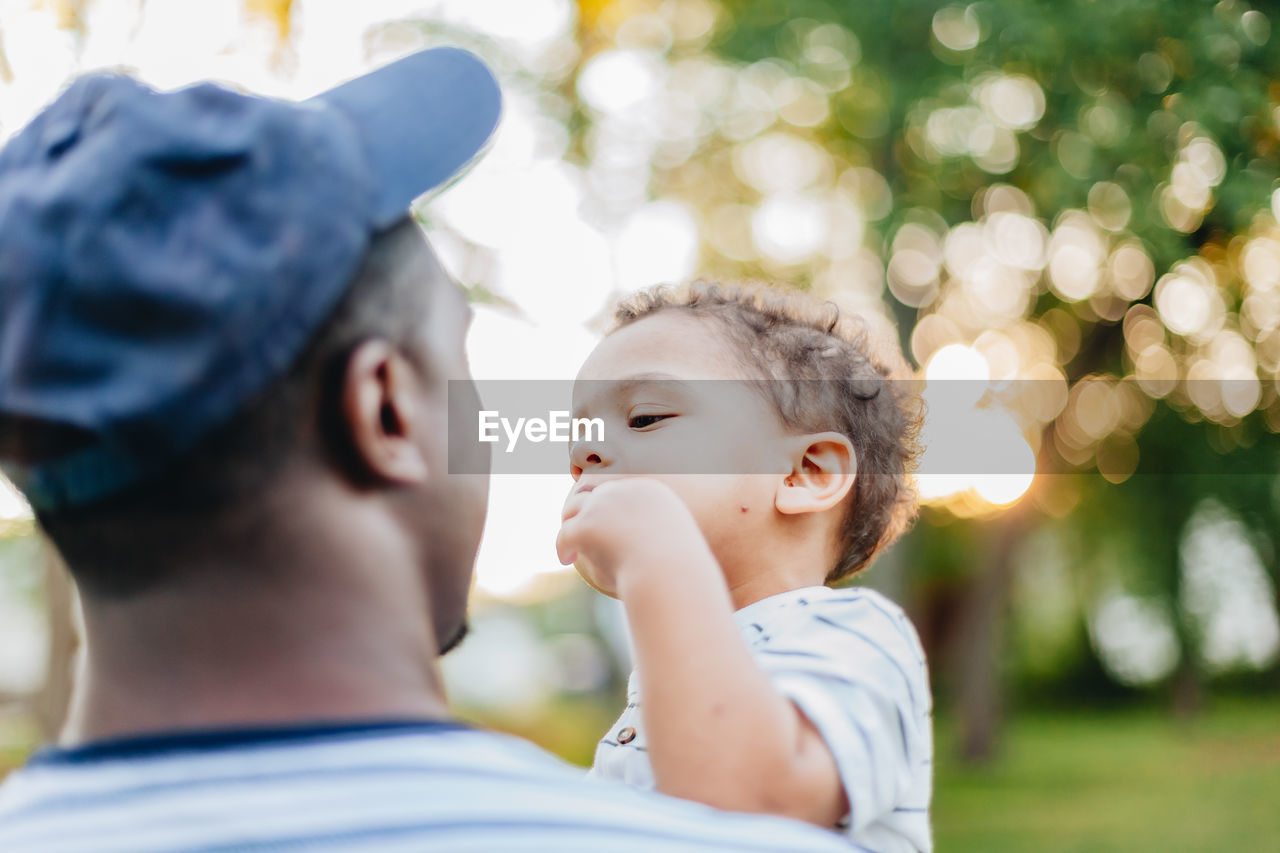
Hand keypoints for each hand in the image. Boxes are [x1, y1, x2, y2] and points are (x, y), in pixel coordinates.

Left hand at [557, 478, 703, 597]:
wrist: (668, 572)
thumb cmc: (677, 565)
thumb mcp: (674, 540)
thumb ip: (659, 531)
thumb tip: (648, 536)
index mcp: (646, 490)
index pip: (618, 488)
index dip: (607, 502)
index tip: (604, 518)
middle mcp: (621, 491)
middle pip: (594, 493)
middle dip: (585, 508)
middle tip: (581, 526)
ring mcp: (601, 506)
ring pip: (574, 508)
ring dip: (571, 522)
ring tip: (570, 539)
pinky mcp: (585, 525)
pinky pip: (565, 533)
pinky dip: (563, 546)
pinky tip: (566, 558)